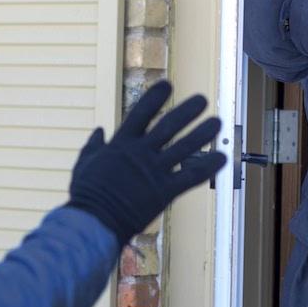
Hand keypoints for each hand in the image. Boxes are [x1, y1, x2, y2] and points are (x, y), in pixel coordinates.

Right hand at [67, 81, 227, 243]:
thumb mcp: (84, 164)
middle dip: (187, 111)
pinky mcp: (164, 192)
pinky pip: (191, 176)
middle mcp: (140, 153)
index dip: (155, 97)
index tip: (167, 84)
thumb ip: (93, 146)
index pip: (141, 113)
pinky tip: (223, 157)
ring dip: (202, 133)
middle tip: (202, 100)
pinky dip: (208, 167)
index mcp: (121, 144)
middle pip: (168, 126)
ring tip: (218, 122)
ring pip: (184, 148)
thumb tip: (98, 130)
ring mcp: (153, 172)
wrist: (93, 222)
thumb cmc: (86, 195)